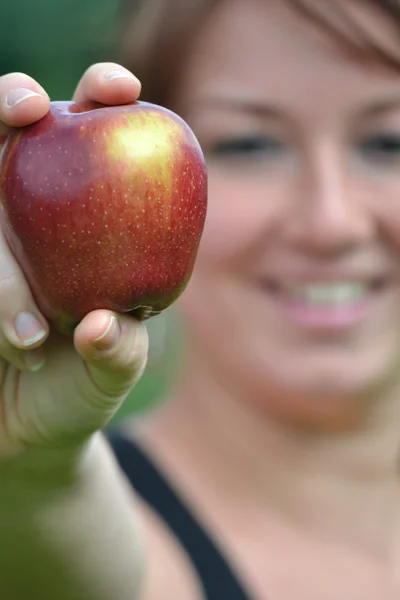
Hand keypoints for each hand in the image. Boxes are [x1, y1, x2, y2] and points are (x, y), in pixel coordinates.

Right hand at [0, 64, 147, 458]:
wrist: (25, 430)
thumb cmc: (80, 385)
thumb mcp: (112, 370)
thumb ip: (119, 351)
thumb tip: (102, 324)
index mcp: (83, 224)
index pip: (91, 140)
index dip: (98, 96)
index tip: (118, 89)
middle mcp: (26, 215)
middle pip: (8, 132)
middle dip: (11, 102)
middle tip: (28, 111)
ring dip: (3, 272)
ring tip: (32, 339)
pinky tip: (21, 346)